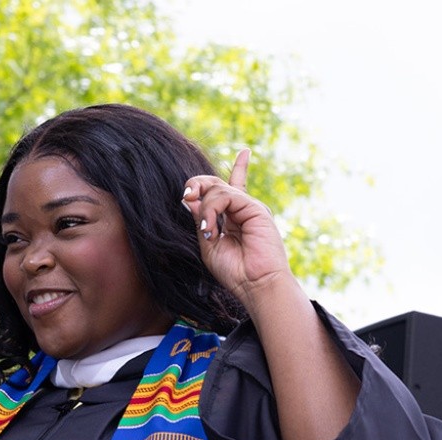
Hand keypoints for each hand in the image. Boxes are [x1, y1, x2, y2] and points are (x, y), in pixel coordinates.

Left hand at [181, 150, 291, 311]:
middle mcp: (242, 210)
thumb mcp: (209, 245)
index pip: (231, 188)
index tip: (243, 153)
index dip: (239, 168)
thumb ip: (201, 222)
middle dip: (196, 184)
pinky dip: (212, 210)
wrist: (255, 284)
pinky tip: (213, 229)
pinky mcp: (255, 208)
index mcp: (233, 219)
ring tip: (209, 232)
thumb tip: (189, 199)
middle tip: (186, 195)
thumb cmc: (234, 272)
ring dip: (205, 209)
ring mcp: (249, 207)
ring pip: (217, 189)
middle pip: (215, 183)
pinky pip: (225, 195)